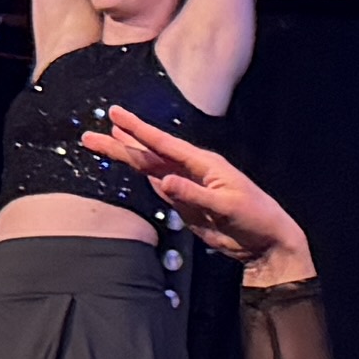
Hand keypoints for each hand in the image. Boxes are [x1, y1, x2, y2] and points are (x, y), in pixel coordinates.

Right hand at [90, 113, 308, 279]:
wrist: (266, 243)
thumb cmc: (256, 219)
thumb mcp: (227, 207)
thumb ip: (194, 195)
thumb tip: (163, 181)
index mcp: (205, 164)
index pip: (164, 144)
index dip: (138, 130)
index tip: (116, 115)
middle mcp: (193, 170)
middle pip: (150, 153)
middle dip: (121, 144)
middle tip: (92, 135)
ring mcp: (188, 186)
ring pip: (151, 168)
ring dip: (128, 156)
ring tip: (105, 142)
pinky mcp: (187, 203)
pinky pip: (160, 186)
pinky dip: (144, 175)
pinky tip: (133, 164)